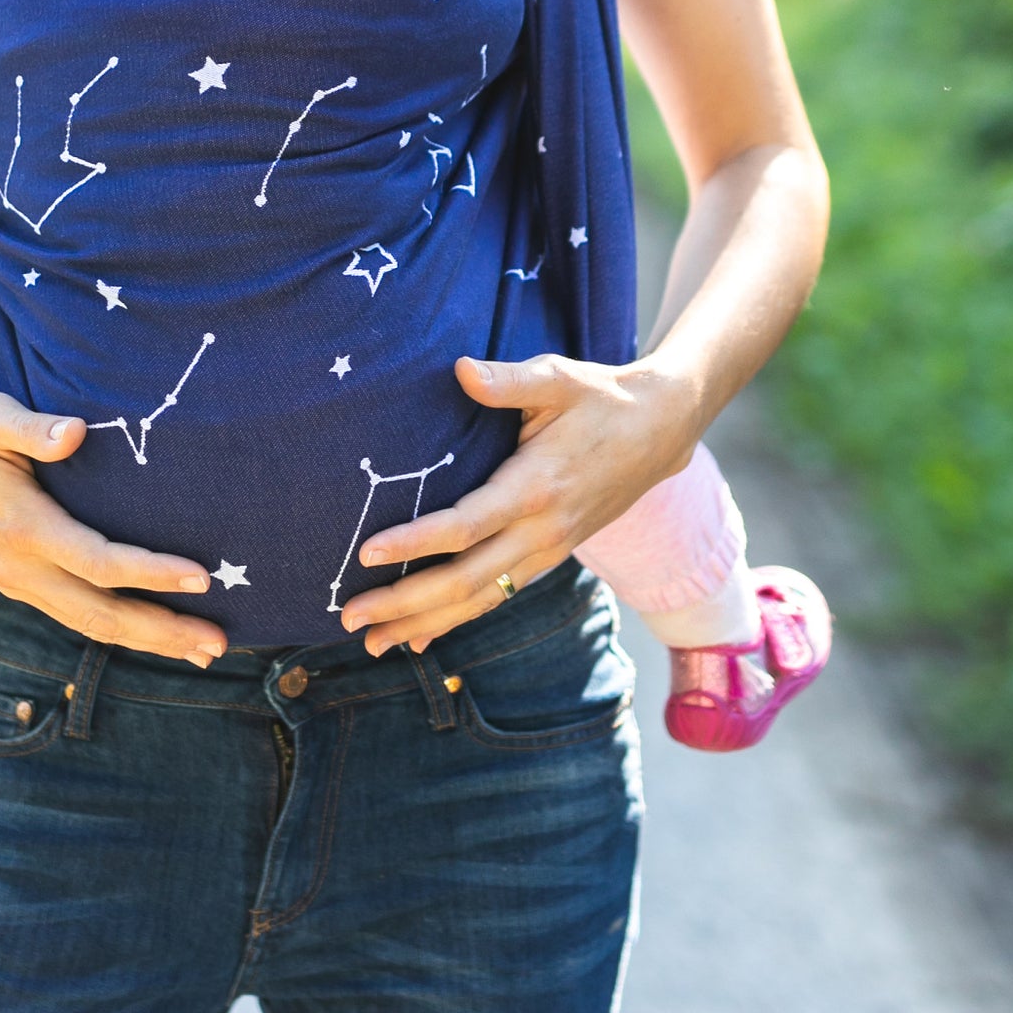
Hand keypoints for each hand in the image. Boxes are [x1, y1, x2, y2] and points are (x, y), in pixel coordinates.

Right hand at [0, 383, 227, 666]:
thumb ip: (31, 429)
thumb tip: (77, 433)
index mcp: (23, 528)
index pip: (99, 563)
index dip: (152, 573)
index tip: (201, 575)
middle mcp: (21, 568)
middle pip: (101, 615)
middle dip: (163, 632)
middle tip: (219, 643)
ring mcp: (17, 582)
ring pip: (89, 626)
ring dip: (147, 641)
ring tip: (201, 651)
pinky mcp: (16, 583)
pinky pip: (75, 617)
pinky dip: (118, 630)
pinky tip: (151, 632)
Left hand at [337, 352, 693, 656]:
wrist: (662, 430)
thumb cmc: (603, 397)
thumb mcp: (560, 377)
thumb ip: (509, 380)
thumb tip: (461, 369)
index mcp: (536, 486)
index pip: (466, 525)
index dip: (416, 542)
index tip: (367, 552)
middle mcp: (542, 530)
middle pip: (465, 580)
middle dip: (405, 603)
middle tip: (350, 616)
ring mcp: (548, 550)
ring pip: (481, 599)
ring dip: (426, 623)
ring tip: (373, 642)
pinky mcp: (550, 557)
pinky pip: (499, 596)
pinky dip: (458, 618)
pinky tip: (421, 636)